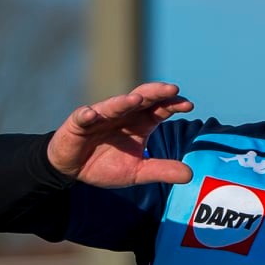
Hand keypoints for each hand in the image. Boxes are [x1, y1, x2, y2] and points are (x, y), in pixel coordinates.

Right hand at [47, 82, 194, 186]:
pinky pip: (82, 117)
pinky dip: (86, 115)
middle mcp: (124, 114)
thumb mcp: (138, 171)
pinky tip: (90, 114)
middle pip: (142, 98)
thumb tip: (190, 175)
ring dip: (124, 101)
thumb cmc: (107, 164)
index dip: (174, 105)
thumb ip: (162, 170)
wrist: (75, 168)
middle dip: (156, 92)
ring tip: (136, 99)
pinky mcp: (78, 123)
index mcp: (140, 123)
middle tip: (172, 90)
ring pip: (114, 105)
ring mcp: (101, 116)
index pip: (160, 109)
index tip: (189, 105)